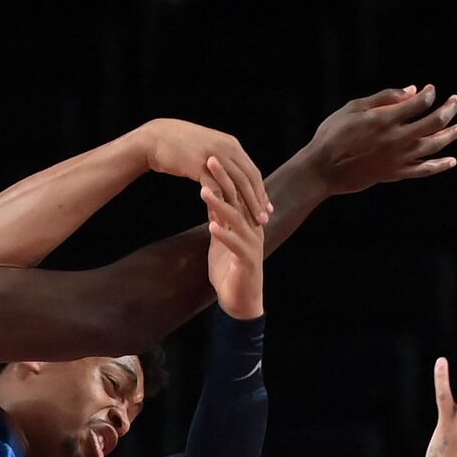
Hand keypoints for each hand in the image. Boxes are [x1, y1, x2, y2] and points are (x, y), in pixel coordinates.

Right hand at [138, 118, 271, 225]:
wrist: (156, 138)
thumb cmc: (180, 146)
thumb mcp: (208, 149)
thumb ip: (222, 161)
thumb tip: (232, 176)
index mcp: (232, 145)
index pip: (253, 171)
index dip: (261, 191)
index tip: (266, 207)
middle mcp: (227, 149)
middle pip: (248, 179)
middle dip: (257, 201)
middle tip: (264, 219)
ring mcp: (214, 156)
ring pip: (234, 185)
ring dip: (243, 206)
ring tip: (247, 222)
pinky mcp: (199, 165)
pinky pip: (214, 187)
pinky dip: (220, 204)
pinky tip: (222, 218)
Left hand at [201, 161, 264, 318]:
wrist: (241, 301)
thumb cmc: (229, 268)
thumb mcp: (220, 237)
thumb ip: (218, 216)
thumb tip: (210, 193)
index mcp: (246, 221)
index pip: (235, 191)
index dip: (223, 173)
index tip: (207, 155)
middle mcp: (253, 228)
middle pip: (238, 198)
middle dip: (223, 179)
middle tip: (209, 159)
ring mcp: (251, 244)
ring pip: (237, 219)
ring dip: (220, 204)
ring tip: (204, 190)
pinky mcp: (247, 261)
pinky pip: (235, 245)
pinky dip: (224, 235)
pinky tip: (212, 227)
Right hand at [300, 84, 456, 194]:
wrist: (322, 170)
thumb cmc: (332, 135)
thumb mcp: (353, 108)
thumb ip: (384, 97)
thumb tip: (412, 91)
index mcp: (385, 119)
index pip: (420, 103)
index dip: (429, 94)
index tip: (430, 90)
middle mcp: (396, 139)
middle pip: (434, 123)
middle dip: (449, 109)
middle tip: (456, 101)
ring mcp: (398, 158)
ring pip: (434, 146)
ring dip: (452, 135)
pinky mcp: (395, 173)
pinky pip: (424, 170)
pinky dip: (440, 165)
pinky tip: (451, 160)